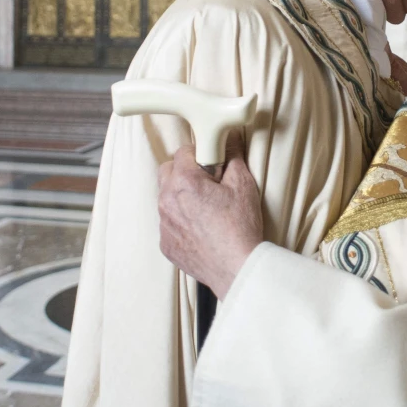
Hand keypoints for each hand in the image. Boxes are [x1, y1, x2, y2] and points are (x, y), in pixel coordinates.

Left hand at [158, 132, 263, 299]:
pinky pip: (168, 223)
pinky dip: (180, 220)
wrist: (237, 268)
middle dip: (183, 171)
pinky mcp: (166, 244)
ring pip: (166, 198)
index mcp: (183, 182)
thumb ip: (233, 156)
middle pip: (167, 172)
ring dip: (180, 196)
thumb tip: (229, 138)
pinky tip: (202, 228)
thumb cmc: (240, 226)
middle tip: (206, 181)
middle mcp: (166, 201)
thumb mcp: (243, 184)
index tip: (211, 163)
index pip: (182, 151)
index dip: (199, 153)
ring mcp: (163, 225)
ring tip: (206, 208)